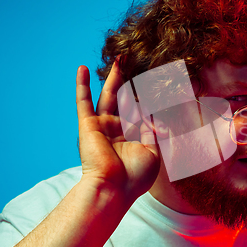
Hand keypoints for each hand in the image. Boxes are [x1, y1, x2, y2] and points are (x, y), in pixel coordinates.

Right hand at [76, 62, 159, 202]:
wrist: (114, 189)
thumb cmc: (135, 177)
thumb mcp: (153, 152)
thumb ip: (153, 132)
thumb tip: (156, 115)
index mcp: (132, 137)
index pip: (143, 113)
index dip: (153, 104)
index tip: (163, 94)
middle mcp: (117, 129)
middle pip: (126, 99)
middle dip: (132, 81)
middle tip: (136, 62)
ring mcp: (102, 125)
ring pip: (109, 95)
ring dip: (114, 76)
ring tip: (119, 58)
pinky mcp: (88, 125)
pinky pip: (83, 101)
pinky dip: (82, 85)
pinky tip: (82, 69)